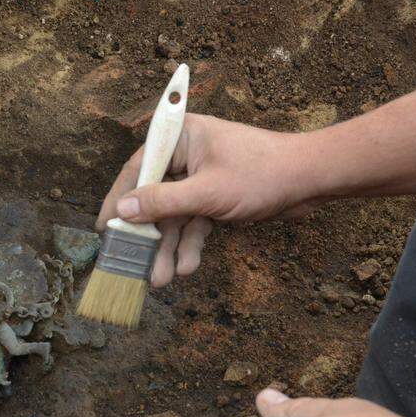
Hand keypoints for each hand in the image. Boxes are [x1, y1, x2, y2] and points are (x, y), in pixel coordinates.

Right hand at [96, 114, 322, 285]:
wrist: (311, 180)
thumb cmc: (262, 174)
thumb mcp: (207, 193)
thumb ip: (162, 203)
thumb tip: (122, 211)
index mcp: (180, 138)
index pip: (137, 169)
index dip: (119, 201)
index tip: (105, 230)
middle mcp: (186, 154)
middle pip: (154, 198)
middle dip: (149, 236)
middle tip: (135, 265)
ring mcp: (200, 177)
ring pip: (174, 216)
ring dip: (169, 248)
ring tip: (161, 278)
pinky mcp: (215, 196)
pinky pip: (194, 222)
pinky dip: (191, 244)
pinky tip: (188, 266)